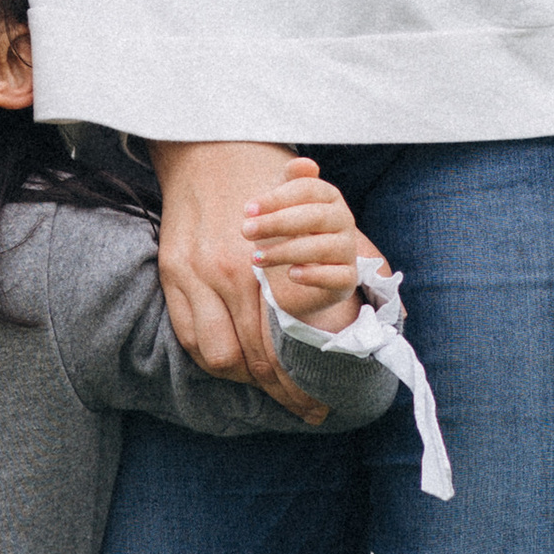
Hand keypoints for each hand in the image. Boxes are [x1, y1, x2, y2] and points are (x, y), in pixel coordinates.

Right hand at [150, 140, 325, 412]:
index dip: (298, 384)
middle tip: (304, 408)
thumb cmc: (266, 178)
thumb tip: (381, 290)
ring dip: (243, 378)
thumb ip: (336, 256)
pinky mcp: (172, 272)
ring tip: (267, 384)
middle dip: (279, 391)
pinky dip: (212, 355)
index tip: (318, 403)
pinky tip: (233, 359)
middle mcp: (223, 276)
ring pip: (216, 356)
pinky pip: (188, 335)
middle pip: (249, 360)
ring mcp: (192, 276)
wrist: (207, 145)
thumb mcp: (309, 212)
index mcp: (262, 265)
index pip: (278, 346)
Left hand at [241, 162, 365, 328]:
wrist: (299, 273)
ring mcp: (348, 250)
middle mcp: (344, 221)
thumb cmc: (289, 230)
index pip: (308, 189)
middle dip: (277, 223)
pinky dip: (314, 275)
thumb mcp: (284, 203)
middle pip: (316, 217)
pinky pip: (337, 276)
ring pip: (323, 248)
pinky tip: (291, 274)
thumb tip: (304, 162)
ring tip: (256, 258)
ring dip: (285, 251)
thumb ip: (289, 181)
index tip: (247, 209)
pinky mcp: (347, 279)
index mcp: (329, 197)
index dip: (277, 198)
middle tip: (245, 231)